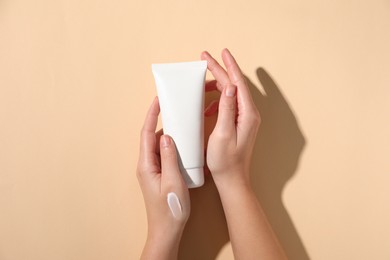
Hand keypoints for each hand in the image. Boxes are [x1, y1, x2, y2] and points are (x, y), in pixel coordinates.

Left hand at [137, 97, 189, 259]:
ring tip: (182, 126)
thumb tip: (167, 136)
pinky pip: (164, 155)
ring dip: (169, 135)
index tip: (158, 100)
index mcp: (146, 165)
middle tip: (174, 108)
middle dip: (161, 121)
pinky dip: (173, 147)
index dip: (151, 116)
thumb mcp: (173, 181)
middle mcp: (146, 165)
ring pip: (159, 146)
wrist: (167, 230)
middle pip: (152, 137)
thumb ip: (169, 158)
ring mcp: (152, 170)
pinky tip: (184, 146)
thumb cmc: (170, 209)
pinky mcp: (159, 174)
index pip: (146, 134)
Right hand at [202, 50, 285, 258]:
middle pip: (234, 85)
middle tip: (206, 58)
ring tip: (201, 82)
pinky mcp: (238, 123)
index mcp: (247, 114)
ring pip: (231, 93)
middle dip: (220, 70)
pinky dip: (216, 101)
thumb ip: (227, 109)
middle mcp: (249, 113)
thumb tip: (231, 87)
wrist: (232, 179)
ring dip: (217, 85)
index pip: (238, 83)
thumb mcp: (223, 134)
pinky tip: (206, 107)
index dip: (228, 66)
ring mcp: (244, 118)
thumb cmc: (225, 161)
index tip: (220, 52)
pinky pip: (228, 104)